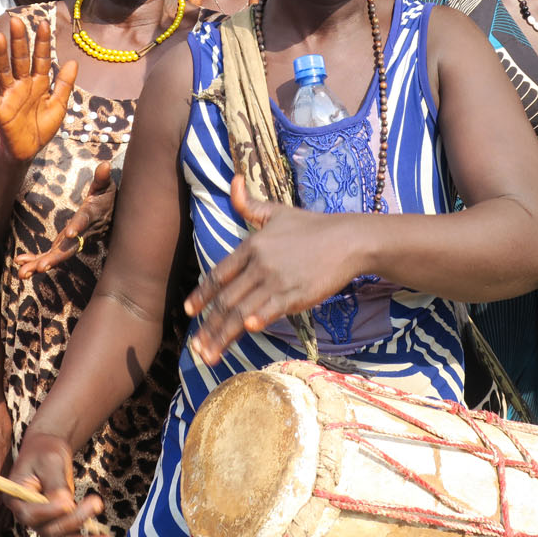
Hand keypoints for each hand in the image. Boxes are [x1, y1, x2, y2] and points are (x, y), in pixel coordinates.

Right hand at [0, 18, 76, 162]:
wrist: (28, 151)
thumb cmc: (41, 126)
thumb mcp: (59, 105)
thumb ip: (65, 84)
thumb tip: (73, 61)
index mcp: (39, 83)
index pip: (41, 59)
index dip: (42, 43)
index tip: (43, 23)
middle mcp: (22, 85)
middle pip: (20, 59)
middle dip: (19, 41)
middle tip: (16, 21)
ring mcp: (10, 96)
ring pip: (3, 71)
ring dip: (0, 55)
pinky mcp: (0, 111)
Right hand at [7, 432, 112, 536]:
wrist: (47, 451)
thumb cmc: (46, 452)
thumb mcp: (50, 461)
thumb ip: (55, 483)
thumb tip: (66, 504)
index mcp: (17, 499)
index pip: (32, 515)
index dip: (50, 512)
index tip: (68, 501)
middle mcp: (27, 517)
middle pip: (48, 533)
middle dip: (74, 523)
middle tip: (98, 503)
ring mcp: (41, 525)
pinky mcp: (55, 529)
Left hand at [15, 162, 115, 277]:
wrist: (114, 218)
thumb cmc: (107, 198)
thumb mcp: (106, 186)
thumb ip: (103, 178)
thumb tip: (104, 165)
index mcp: (90, 217)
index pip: (84, 222)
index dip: (78, 228)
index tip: (70, 234)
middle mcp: (82, 234)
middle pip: (69, 248)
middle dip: (55, 258)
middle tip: (42, 267)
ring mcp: (73, 242)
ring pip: (57, 256)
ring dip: (39, 265)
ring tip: (22, 274)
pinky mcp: (65, 245)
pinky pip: (50, 255)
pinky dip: (35, 260)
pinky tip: (20, 263)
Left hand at [183, 174, 359, 363]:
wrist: (348, 239)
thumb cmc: (313, 226)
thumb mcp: (277, 212)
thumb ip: (250, 204)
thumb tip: (233, 181)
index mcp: (252, 245)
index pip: (219, 274)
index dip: (202, 294)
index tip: (188, 311)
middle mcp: (260, 264)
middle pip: (226, 300)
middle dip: (208, 326)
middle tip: (195, 347)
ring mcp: (278, 280)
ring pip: (243, 311)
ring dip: (224, 336)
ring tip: (210, 355)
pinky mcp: (297, 294)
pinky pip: (272, 309)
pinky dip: (258, 320)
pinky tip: (248, 331)